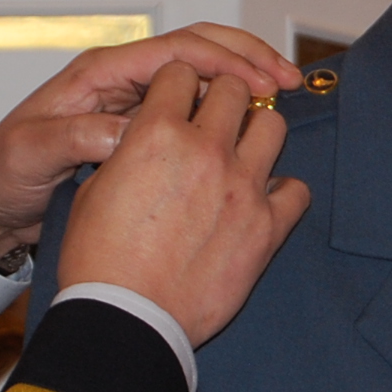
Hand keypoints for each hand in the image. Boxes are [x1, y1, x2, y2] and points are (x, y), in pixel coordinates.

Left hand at [0, 27, 296, 256]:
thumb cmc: (2, 173)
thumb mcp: (31, 155)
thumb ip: (77, 139)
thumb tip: (132, 134)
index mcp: (101, 73)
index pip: (179, 51)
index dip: (227, 63)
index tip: (264, 85)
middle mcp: (123, 79)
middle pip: (200, 48)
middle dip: (248, 58)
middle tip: (290, 81)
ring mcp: (135, 101)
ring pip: (204, 74)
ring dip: (245, 79)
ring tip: (284, 97)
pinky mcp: (142, 128)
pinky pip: (195, 107)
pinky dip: (229, 108)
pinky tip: (252, 126)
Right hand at [57, 64, 310, 345]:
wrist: (126, 319)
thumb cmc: (100, 262)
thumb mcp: (95, 190)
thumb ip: (128, 152)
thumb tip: (144, 141)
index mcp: (156, 135)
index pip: (180, 72)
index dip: (177, 83)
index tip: (179, 98)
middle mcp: (205, 151)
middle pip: (232, 88)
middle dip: (221, 96)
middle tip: (214, 118)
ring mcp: (242, 188)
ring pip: (272, 125)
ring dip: (257, 132)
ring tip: (242, 152)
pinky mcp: (266, 228)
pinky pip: (297, 189)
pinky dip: (284, 191)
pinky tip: (264, 200)